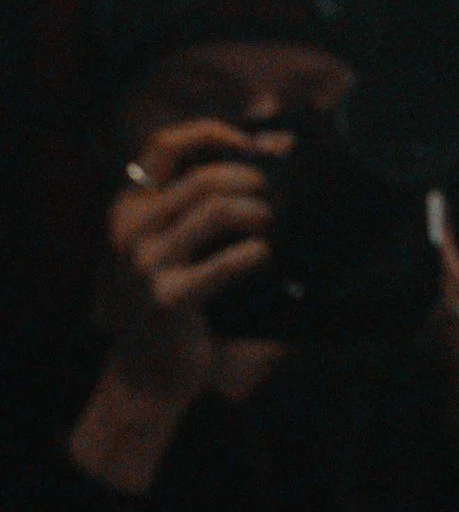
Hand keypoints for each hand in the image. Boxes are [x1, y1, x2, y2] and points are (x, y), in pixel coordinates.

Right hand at [96, 120, 286, 410]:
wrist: (148, 379)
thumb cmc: (178, 296)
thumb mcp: (178, 238)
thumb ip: (210, 190)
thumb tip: (277, 140)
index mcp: (128, 208)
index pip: (163, 143)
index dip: (214, 133)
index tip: (256, 145)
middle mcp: (128, 230)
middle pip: (202, 175)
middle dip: (251, 176)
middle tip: (278, 191)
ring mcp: (143, 266)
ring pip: (214, 208)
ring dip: (257, 210)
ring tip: (273, 222)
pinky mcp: (166, 300)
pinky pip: (226, 262)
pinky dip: (256, 253)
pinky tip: (265, 257)